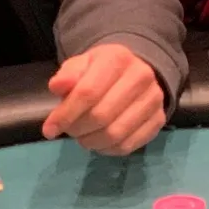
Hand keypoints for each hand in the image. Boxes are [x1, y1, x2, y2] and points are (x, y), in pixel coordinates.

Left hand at [42, 43, 167, 154]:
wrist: (136, 70)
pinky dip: (108, 150)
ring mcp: (154, 99)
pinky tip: (100, 142)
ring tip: (83, 137)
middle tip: (70, 131)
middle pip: (101, 116)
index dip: (65, 115)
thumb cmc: (102, 70)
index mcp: (117, 58)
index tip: (49, 130)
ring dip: (91, 142)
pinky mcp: (159, 118)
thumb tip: (57, 87)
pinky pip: (130, 145)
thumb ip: (67, 75)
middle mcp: (141, 76)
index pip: (87, 93)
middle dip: (77, 129)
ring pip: (115, 134)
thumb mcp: (81, 65)